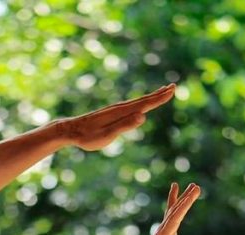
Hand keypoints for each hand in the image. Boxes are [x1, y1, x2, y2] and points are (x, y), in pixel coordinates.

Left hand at [60, 84, 175, 150]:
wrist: (71, 130)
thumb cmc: (88, 137)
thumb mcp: (107, 136)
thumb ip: (124, 126)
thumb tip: (143, 116)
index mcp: (121, 113)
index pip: (144, 104)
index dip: (158, 99)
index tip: (171, 91)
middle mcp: (119, 108)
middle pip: (143, 100)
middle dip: (158, 94)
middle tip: (173, 87)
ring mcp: (115, 110)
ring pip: (137, 101)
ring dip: (151, 97)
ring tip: (162, 92)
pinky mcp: (111, 113)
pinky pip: (131, 105)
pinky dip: (140, 102)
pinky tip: (141, 105)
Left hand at [140, 181, 200, 234]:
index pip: (174, 220)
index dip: (181, 209)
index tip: (188, 199)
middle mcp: (164, 227)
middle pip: (176, 210)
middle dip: (186, 199)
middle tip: (196, 187)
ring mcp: (165, 225)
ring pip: (175, 208)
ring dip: (184, 196)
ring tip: (194, 185)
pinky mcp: (166, 225)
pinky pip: (171, 209)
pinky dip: (174, 198)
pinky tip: (175, 185)